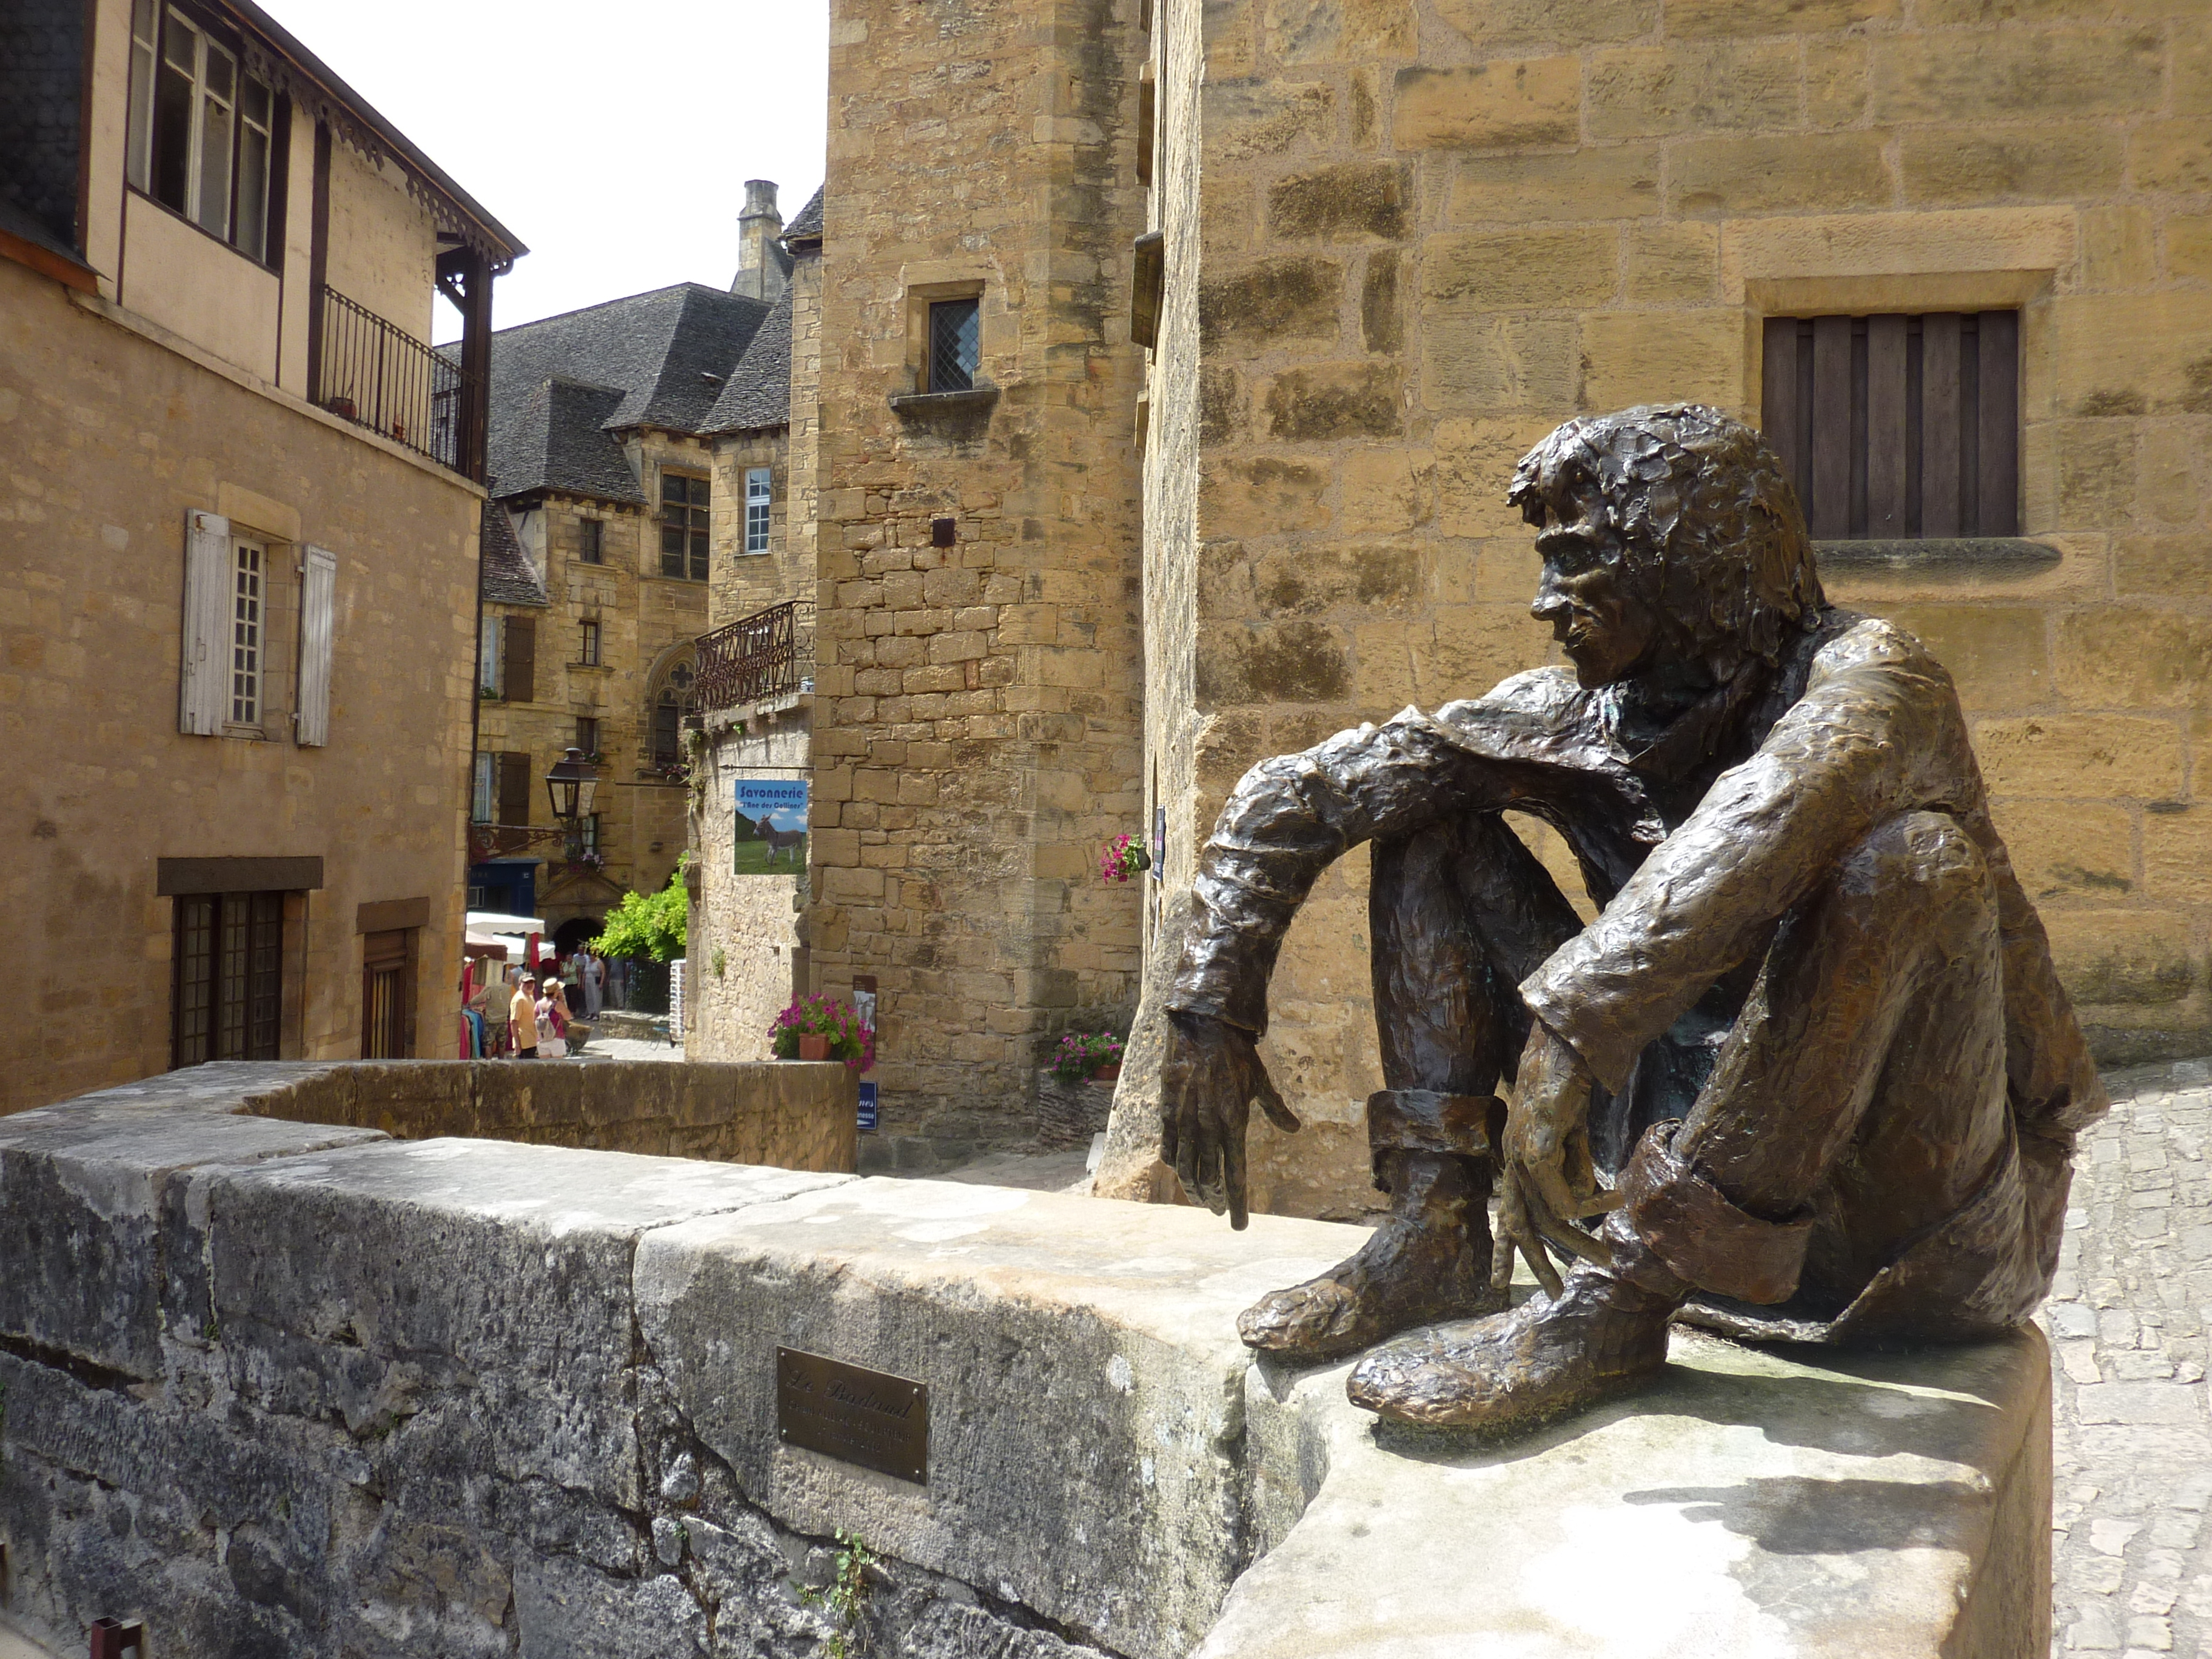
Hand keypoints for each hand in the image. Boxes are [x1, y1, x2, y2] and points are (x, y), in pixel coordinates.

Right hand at [1160, 1012, 1301, 1229]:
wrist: (1203, 1024)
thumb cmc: (1237, 1054)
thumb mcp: (1260, 1082)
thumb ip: (1277, 1109)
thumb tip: (1295, 1129)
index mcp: (1235, 1122)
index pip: (1236, 1175)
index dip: (1237, 1204)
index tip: (1238, 1226)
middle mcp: (1209, 1126)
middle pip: (1209, 1177)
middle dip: (1215, 1199)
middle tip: (1220, 1211)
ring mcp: (1185, 1118)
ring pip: (1186, 1166)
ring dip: (1194, 1187)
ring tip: (1202, 1199)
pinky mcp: (1167, 1108)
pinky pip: (1168, 1144)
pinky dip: (1173, 1161)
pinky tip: (1178, 1169)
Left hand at [1493, 1022, 1622, 1296]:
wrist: (1564, 1046)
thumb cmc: (1568, 1085)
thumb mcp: (1571, 1136)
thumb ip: (1573, 1166)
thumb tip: (1588, 1200)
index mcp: (1514, 1159)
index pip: (1508, 1214)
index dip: (1503, 1250)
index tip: (1500, 1283)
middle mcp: (1511, 1160)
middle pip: (1520, 1226)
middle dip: (1537, 1263)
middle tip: (1556, 1295)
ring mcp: (1520, 1152)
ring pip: (1548, 1215)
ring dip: (1580, 1240)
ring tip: (1608, 1257)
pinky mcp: (1537, 1143)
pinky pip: (1563, 1192)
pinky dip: (1590, 1203)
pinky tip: (1614, 1203)